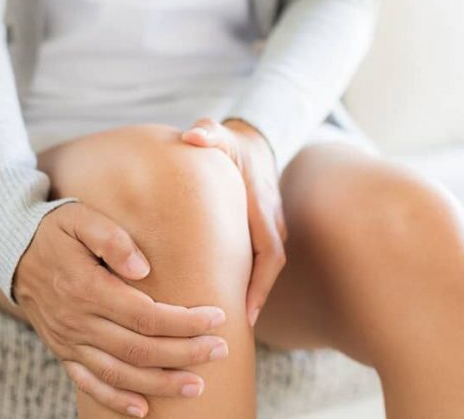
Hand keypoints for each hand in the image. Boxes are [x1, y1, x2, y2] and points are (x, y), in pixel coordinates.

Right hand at [13, 202, 228, 417]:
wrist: (13, 250)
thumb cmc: (57, 230)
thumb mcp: (81, 219)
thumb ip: (112, 239)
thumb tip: (144, 268)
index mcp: (87, 289)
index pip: (146, 315)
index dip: (185, 322)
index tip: (217, 318)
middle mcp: (78, 322)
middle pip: (140, 348)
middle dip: (185, 354)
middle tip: (220, 350)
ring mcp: (69, 341)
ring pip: (119, 372)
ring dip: (160, 383)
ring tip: (197, 386)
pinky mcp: (63, 351)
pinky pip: (89, 383)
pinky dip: (116, 400)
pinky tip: (144, 410)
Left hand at [181, 118, 286, 326]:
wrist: (254, 142)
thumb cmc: (232, 143)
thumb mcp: (220, 134)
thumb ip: (207, 134)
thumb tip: (192, 136)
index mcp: (263, 208)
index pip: (270, 254)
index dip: (260, 285)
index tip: (246, 312)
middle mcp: (272, 223)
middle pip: (268, 270)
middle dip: (254, 301)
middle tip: (232, 330)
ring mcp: (269, 229)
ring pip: (263, 269)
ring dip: (249, 294)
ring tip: (224, 323)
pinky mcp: (260, 234)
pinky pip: (256, 262)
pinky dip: (244, 282)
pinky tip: (222, 299)